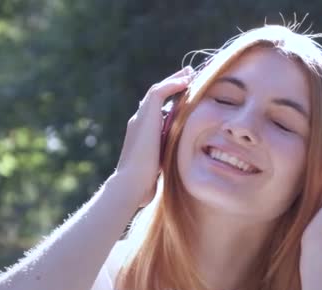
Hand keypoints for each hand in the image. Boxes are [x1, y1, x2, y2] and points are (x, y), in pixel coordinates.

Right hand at [114, 66, 193, 206]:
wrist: (132, 182)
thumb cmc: (143, 183)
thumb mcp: (158, 166)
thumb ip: (164, 160)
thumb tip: (173, 168)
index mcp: (140, 133)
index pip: (155, 111)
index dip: (169, 101)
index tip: (184, 96)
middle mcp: (138, 122)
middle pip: (155, 96)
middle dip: (171, 85)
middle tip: (188, 76)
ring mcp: (140, 118)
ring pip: (156, 90)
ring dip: (173, 80)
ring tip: (189, 74)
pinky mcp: (145, 116)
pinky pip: (158, 92)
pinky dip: (172, 85)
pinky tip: (186, 81)